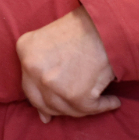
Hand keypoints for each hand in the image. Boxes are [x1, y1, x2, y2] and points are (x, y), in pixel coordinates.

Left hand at [16, 5, 119, 122]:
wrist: (110, 23)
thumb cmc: (85, 27)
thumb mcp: (50, 37)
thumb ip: (43, 67)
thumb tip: (43, 116)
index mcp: (25, 51)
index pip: (28, 85)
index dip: (40, 95)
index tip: (49, 101)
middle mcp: (33, 69)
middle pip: (42, 101)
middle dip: (56, 107)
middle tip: (71, 103)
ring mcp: (53, 85)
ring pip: (65, 109)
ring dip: (81, 107)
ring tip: (96, 99)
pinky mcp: (76, 96)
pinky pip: (90, 109)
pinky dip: (104, 106)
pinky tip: (112, 101)